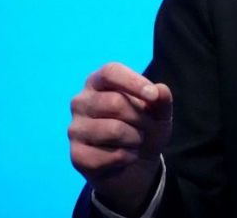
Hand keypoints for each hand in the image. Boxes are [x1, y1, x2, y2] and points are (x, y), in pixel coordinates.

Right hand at [69, 62, 173, 215]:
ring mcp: (75, 129)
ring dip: (136, 138)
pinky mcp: (77, 155)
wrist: (135, 164)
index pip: (110, 72)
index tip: (153, 95)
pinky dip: (128, 157)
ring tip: (137, 141)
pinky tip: (126, 156)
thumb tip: (160, 91)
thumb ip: (161, 100)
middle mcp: (81, 102)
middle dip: (141, 118)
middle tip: (148, 127)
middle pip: (114, 102)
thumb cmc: (143, 128)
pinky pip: (112, 155)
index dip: (133, 81)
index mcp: (97, 83)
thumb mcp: (159, 113)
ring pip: (114, 130)